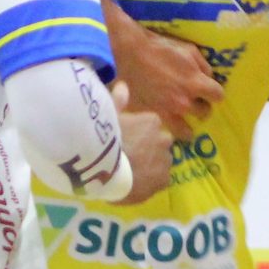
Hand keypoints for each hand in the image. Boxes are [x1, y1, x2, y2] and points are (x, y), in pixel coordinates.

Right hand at [114, 85, 175, 202]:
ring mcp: (165, 161)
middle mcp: (164, 139)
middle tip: (131, 156)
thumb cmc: (104, 140)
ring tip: (134, 172)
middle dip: (150, 148)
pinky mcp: (164, 180)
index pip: (151, 126)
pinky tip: (137, 183)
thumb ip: (117, 101)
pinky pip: (161, 179)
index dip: (139, 134)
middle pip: (160, 143)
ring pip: (161, 162)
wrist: (103, 171)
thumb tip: (123, 85)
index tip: (127, 141)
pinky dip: (151, 181)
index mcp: (152, 121)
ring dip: (152, 165)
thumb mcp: (107, 116)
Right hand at [115, 26, 217, 139]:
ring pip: (186, 131)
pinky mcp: (152, 115)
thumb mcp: (189, 49)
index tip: (209, 90)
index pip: (218, 96)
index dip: (214, 92)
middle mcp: (184, 102)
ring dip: (188, 124)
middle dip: (201, 105)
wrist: (132, 52)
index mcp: (195, 83)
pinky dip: (168, 127)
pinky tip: (166, 121)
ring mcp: (167, 111)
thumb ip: (203, 66)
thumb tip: (209, 78)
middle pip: (204, 112)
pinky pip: (165, 130)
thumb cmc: (161, 48)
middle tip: (194, 100)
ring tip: (183, 118)